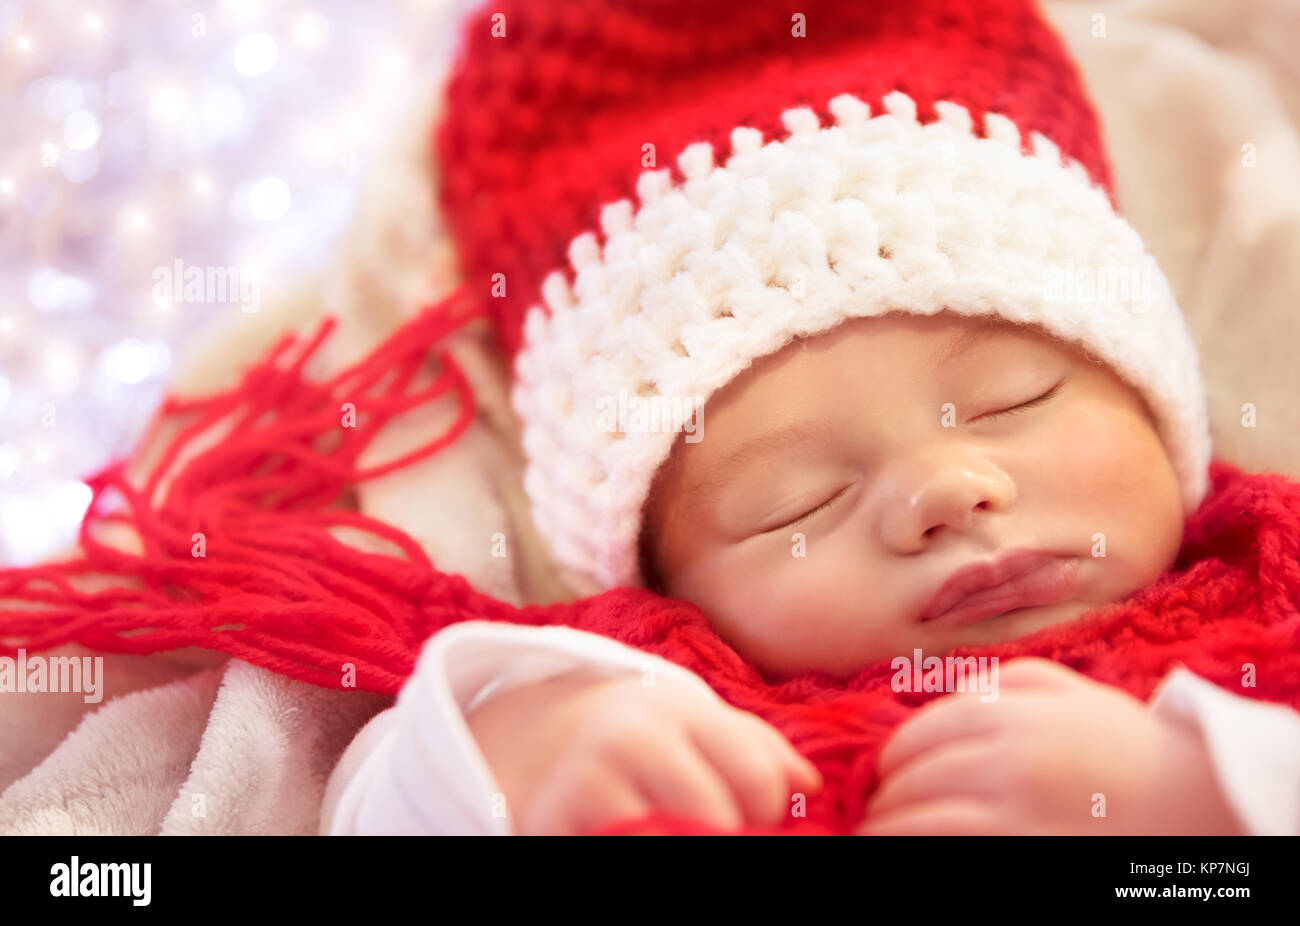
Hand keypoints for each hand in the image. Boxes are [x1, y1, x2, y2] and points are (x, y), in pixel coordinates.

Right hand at [466, 667, 822, 835]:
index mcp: (679, 710)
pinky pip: (616, 848)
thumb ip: (753, 747)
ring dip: (676, 843)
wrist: (521, 731)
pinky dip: (631, 846)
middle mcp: (634, 738)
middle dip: (725, 838)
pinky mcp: (550, 818)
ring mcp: (588, 781)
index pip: (758, 779)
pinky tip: (627, 837)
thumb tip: (809, 785)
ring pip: (670, 842)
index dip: (767, 814)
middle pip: (718, 822)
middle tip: (706, 831)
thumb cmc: (631, 734)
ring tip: (668, 832)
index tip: (751, 819)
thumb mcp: (688, 721)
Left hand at [856, 657, 1244, 834]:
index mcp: (1016, 714)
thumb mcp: (1072, 694)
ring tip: (878, 835)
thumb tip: (937, 701)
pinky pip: (946, 848)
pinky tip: (900, 848)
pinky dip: (914, 847)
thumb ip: (1002, 685)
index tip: (886, 774)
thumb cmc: (1130, 750)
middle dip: (887, 795)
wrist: (1203, 806)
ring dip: (887, 828)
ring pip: (920, 819)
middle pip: (916, 776)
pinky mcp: (1025, 851)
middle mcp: (1011, 759)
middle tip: (880, 807)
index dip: (894, 757)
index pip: (922, 733)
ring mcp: (1018, 812)